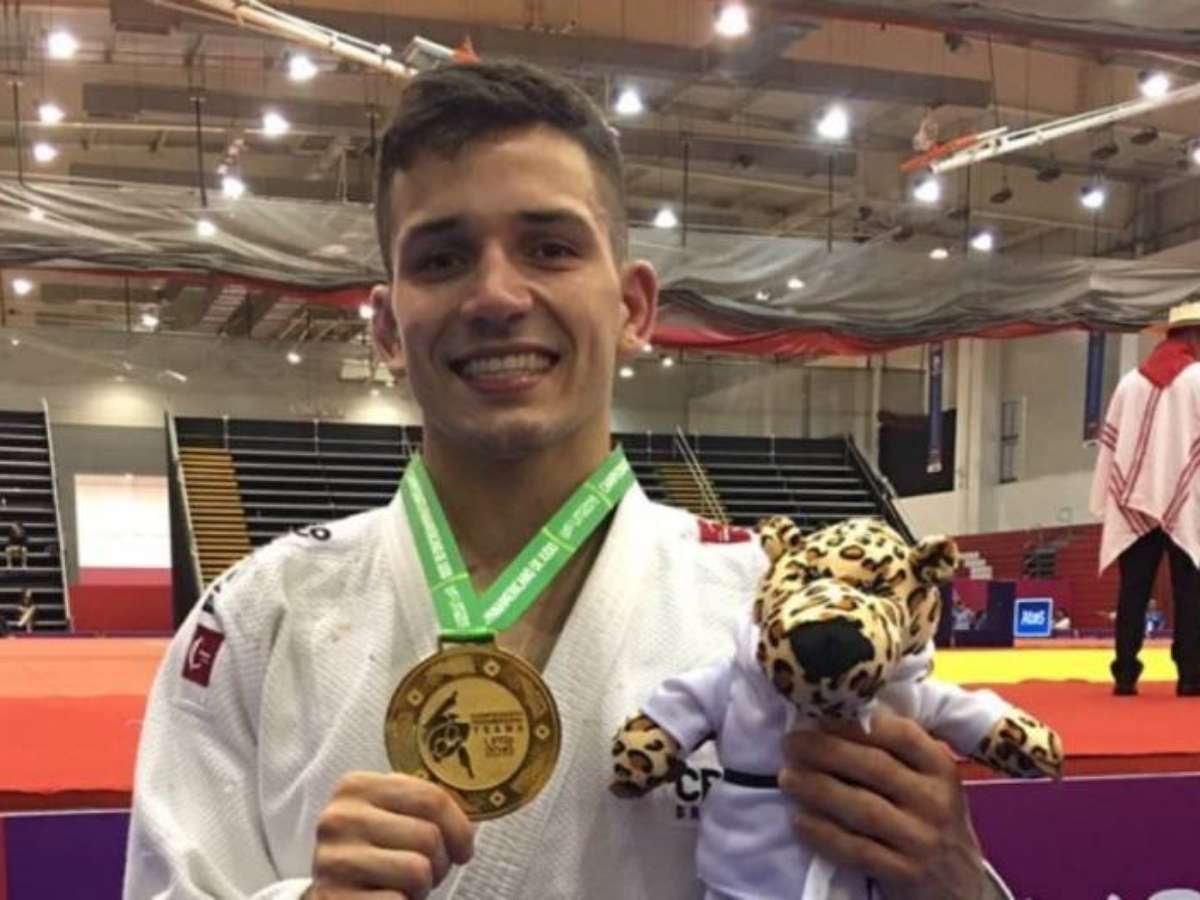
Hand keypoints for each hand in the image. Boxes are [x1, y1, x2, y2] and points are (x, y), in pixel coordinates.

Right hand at [306, 771, 473, 898]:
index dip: (460, 828)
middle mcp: (339, 819)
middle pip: (428, 836)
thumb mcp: (391, 817)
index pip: (431, 798)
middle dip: (439, 862)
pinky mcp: (333, 898)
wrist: (334, 897)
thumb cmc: (374, 854)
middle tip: (424, 872)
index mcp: (356, 787)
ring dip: (420, 887)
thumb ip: (424, 805)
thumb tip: (478, 807)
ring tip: (402, 886)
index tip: (463, 848)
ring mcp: (333, 861)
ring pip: (417, 871)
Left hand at [779, 713, 985, 899]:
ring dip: (817, 789)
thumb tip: (837, 714)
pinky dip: (823, 833)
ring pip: (862, 808)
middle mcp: (935, 800)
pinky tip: (798, 820)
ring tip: (786, 777)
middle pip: (874, 768)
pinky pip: (856, 850)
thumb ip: (896, 752)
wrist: (960, 883)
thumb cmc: (930, 817)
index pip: (900, 734)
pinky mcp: (905, 873)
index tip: (818, 715)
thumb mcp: (928, 780)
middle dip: (825, 751)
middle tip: (789, 744)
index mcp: (940, 766)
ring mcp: (922, 839)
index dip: (856, 724)